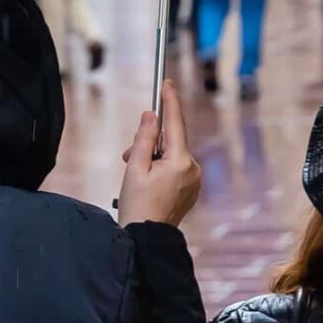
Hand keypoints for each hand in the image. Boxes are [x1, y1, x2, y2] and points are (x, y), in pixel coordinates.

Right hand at [117, 80, 202, 227]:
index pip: (176, 123)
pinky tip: (148, 182)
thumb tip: (152, 115)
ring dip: (154, 157)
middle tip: (128, 157)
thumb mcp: (135, 168)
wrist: (147, 239)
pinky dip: (162, 168)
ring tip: (135, 174)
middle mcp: (193, 169)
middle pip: (171, 141)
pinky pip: (177, 168)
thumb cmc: (137, 205)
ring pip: (173, 155)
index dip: (171, 101)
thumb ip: (144, 138)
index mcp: (180, 162)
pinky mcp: (192, 189)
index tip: (168, 83)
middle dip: (150, 143)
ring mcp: (195, 180)